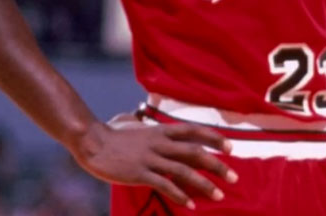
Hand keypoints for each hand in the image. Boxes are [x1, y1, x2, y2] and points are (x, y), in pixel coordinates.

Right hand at [71, 118, 237, 209]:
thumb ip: (148, 127)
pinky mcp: (139, 173)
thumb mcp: (136, 126)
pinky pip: (165, 185)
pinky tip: (191, 205)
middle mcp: (159, 143)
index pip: (194, 131)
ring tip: (220, 194)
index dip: (214, 138)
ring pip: (184, 170)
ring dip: (204, 184)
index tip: (231, 147)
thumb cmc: (113, 135)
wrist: (92, 142)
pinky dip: (180, 195)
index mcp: (160, 130)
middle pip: (195, 152)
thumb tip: (145, 120)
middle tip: (234, 176)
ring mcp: (150, 158)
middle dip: (217, 165)